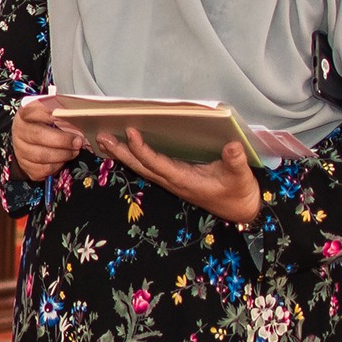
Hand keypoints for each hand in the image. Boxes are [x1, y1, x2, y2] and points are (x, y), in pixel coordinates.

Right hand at [11, 96, 84, 183]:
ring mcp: (20, 150)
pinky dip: (56, 167)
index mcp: (25, 114)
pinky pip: (42, 169)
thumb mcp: (51, 114)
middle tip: (78, 142)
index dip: (48, 114)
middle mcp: (19, 131)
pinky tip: (62, 160)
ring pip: (41, 156)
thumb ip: (62, 114)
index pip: (32, 111)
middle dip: (62, 140)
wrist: (30, 141)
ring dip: (62, 155)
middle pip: (38, 136)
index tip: (65, 117)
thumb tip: (80, 117)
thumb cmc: (45, 125)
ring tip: (74, 152)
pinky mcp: (25, 165)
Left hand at [94, 129, 262, 227]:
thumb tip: (233, 146)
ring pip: (142, 167)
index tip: (131, 132)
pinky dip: (135, 157)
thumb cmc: (239, 192)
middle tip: (101, 137)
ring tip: (104, 141)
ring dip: (123, 154)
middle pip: (141, 166)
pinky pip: (149, 167)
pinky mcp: (174, 178)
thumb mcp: (240, 176)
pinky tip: (124, 149)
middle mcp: (173, 181)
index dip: (143, 149)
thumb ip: (235, 161)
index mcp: (185, 180)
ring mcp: (171, 180)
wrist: (240, 209)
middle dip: (121, 152)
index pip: (157, 164)